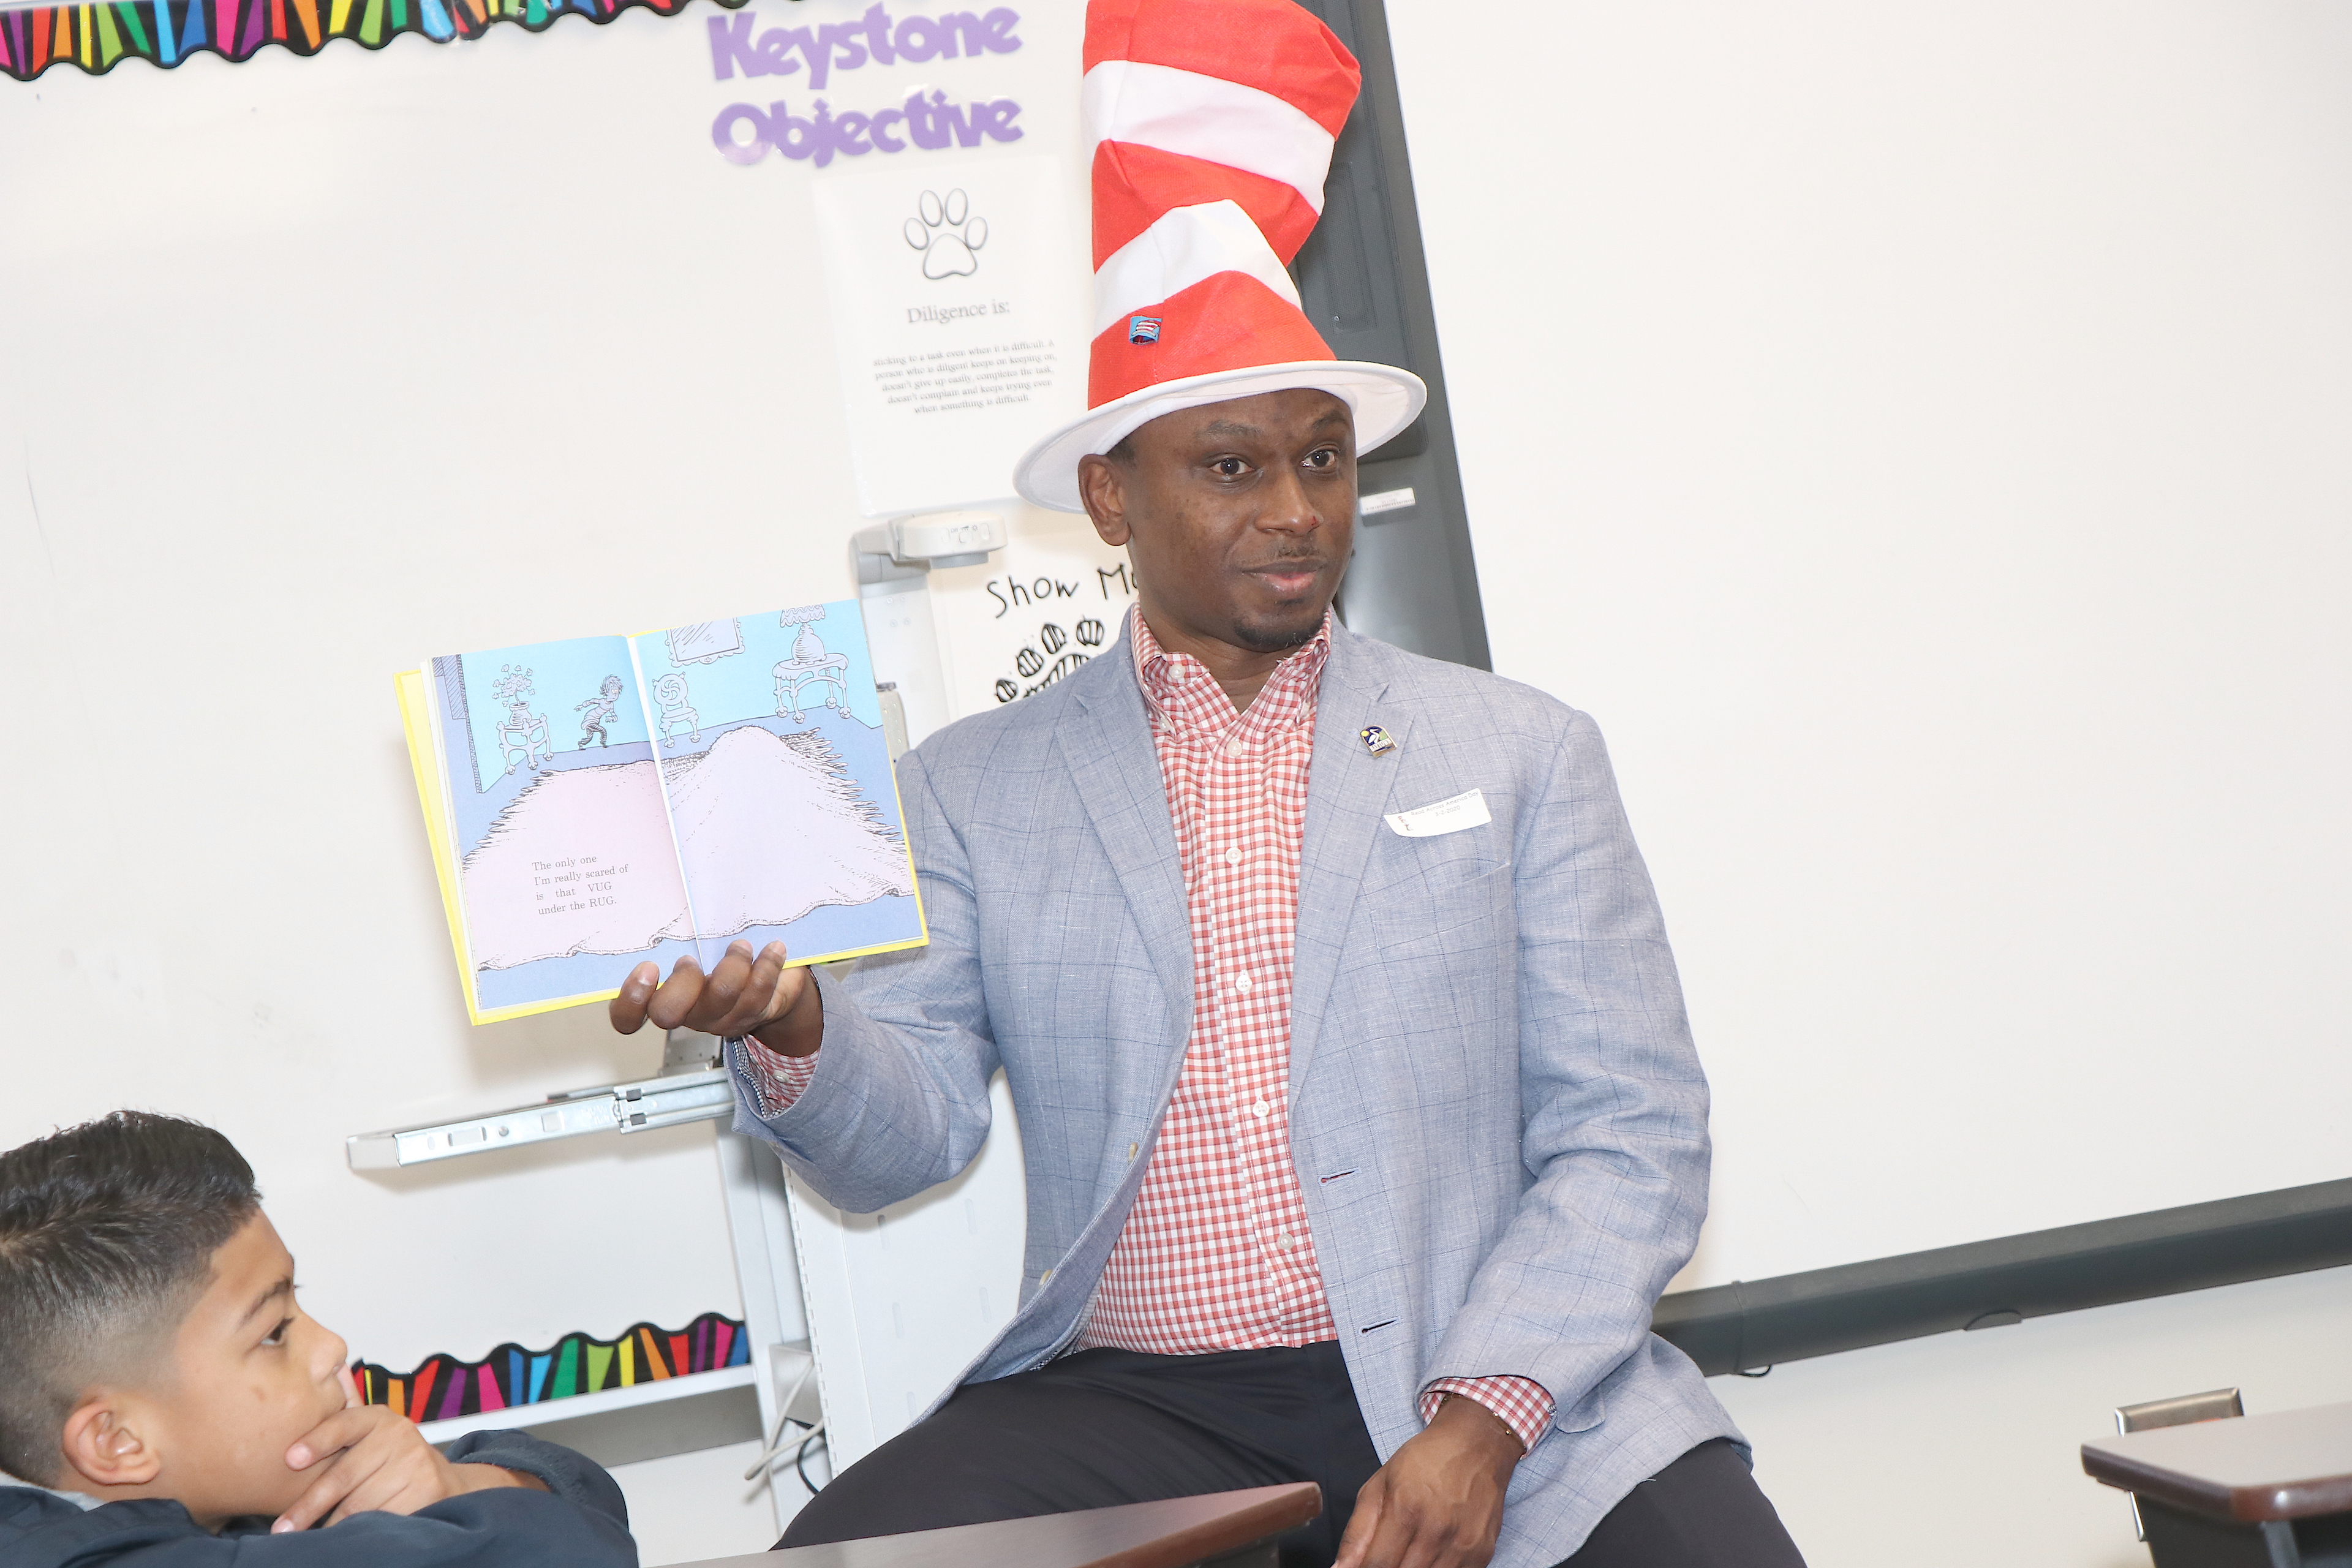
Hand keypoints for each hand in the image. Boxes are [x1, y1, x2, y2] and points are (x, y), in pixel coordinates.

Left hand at [272, 1406, 544, 1531]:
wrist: (441, 1481)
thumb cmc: (389, 1459)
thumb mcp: (369, 1433)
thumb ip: (346, 1411)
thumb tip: (332, 1367)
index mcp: (379, 1417)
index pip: (344, 1424)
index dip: (317, 1440)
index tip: (290, 1458)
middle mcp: (400, 1434)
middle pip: (344, 1474)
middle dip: (309, 1504)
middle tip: (282, 1527)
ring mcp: (415, 1462)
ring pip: (359, 1502)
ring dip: (332, 1524)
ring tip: (312, 1538)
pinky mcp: (427, 1489)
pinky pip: (381, 1517)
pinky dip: (360, 1531)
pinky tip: (348, 1538)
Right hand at [609, 939, 821, 1055]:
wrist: (775, 982)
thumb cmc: (723, 956)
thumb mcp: (696, 944)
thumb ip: (677, 934)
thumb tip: (667, 890)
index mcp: (662, 996)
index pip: (627, 1016)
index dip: (631, 1000)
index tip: (648, 967)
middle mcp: (687, 1013)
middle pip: (667, 1014)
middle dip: (680, 983)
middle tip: (691, 960)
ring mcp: (719, 1019)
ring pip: (719, 1000)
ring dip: (732, 966)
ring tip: (741, 945)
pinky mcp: (752, 1015)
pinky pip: (757, 995)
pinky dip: (766, 966)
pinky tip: (774, 949)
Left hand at [1332, 1395, 1522, 1567]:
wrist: (1475, 1444)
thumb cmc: (1424, 1461)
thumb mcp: (1379, 1485)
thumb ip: (1357, 1532)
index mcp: (1405, 1510)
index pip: (1377, 1565)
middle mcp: (1436, 1531)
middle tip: (1384, 1557)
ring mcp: (1462, 1545)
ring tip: (1406, 1553)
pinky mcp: (1481, 1554)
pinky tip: (1429, 1555)